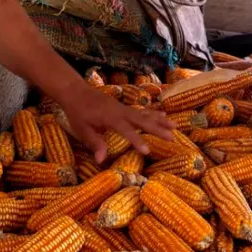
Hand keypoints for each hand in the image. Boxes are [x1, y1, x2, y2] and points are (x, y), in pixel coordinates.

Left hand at [61, 88, 175, 163]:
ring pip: (145, 114)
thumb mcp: (82, 129)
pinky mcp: (123, 107)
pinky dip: (153, 113)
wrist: (76, 91)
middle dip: (158, 129)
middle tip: (173, 137)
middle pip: (143, 120)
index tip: (147, 151)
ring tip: (175, 125)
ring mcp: (123, 108)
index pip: (127, 130)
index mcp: (111, 117)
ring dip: (160, 120)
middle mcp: (121, 111)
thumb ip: (94, 143)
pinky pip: (141, 110)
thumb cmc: (78, 112)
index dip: (137, 140)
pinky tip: (162, 114)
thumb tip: (101, 160)